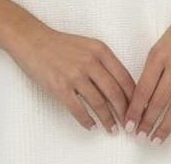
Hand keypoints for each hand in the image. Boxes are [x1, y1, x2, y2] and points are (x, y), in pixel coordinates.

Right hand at [10, 22, 135, 134]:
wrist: (34, 40)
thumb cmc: (61, 44)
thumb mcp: (88, 46)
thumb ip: (103, 63)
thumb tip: (119, 87)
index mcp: (100, 50)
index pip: (124, 77)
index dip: (133, 96)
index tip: (137, 108)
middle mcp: (90, 61)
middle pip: (114, 93)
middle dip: (124, 112)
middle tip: (128, 124)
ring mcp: (75, 74)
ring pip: (98, 103)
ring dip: (107, 119)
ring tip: (112, 129)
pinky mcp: (60, 86)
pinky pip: (78, 109)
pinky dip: (87, 120)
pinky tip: (91, 126)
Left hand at [123, 0, 170, 144]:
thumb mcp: (159, 46)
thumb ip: (151, 70)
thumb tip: (139, 98)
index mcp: (158, 55)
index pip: (143, 89)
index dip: (135, 109)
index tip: (128, 124)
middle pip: (158, 100)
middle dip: (147, 122)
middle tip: (140, 136)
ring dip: (166, 126)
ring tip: (156, 139)